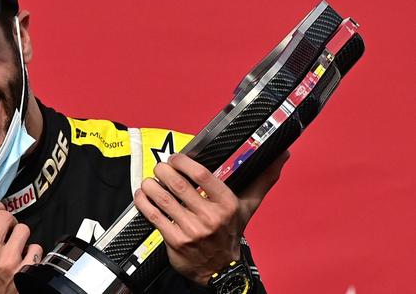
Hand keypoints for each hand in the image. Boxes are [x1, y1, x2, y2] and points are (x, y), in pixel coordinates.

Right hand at [0, 201, 42, 293]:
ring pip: (23, 229)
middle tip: (5, 229)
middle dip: (6, 221)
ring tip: (13, 244)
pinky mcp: (23, 271)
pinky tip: (23, 257)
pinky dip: (31, 251)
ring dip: (19, 235)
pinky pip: (35, 247)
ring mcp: (7, 261)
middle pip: (6, 216)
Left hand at [133, 151, 288, 284]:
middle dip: (164, 171)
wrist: (220, 269)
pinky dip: (144, 202)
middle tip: (160, 167)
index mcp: (227, 204)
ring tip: (149, 180)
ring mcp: (192, 230)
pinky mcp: (175, 241)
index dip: (185, 163)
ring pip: (164, 200)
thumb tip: (282, 155)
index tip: (177, 158)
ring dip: (151, 185)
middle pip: (179, 186)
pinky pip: (154, 216)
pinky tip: (142, 194)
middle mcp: (210, 217)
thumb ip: (262, 179)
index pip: (203, 176)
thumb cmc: (231, 232)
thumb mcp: (248, 206)